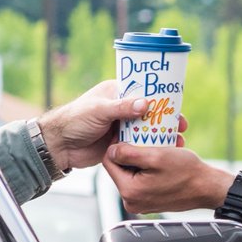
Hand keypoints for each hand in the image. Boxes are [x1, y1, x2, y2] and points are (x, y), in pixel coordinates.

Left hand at [37, 80, 186, 171]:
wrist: (59, 146)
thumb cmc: (74, 120)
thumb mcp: (99, 110)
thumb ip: (121, 108)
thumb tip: (146, 103)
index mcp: (116, 92)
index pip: (143, 91)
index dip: (161, 98)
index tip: (176, 105)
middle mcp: (121, 108)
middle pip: (149, 111)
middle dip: (165, 118)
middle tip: (182, 124)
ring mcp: (121, 126)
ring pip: (146, 128)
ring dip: (160, 133)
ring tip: (178, 139)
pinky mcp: (120, 142)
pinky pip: (139, 143)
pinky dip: (151, 146)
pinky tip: (164, 150)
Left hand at [103, 142, 232, 215]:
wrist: (208, 187)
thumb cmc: (187, 172)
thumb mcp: (156, 156)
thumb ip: (128, 153)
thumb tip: (111, 149)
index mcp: (129, 191)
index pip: (109, 161)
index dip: (116, 144)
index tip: (127, 132)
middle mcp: (131, 201)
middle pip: (119, 168)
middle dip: (130, 152)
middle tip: (143, 139)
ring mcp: (140, 203)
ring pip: (131, 173)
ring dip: (140, 159)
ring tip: (153, 148)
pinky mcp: (149, 201)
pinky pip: (141, 181)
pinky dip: (147, 169)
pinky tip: (159, 160)